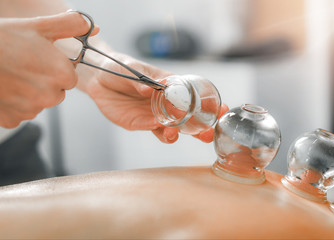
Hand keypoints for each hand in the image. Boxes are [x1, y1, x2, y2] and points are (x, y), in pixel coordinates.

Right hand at [0, 11, 97, 127]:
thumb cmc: (3, 39)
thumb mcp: (39, 26)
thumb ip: (71, 25)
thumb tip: (94, 27)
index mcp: (62, 75)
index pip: (69, 78)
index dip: (54, 68)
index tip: (38, 60)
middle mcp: (50, 96)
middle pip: (55, 92)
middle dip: (43, 82)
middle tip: (22, 66)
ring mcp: (31, 110)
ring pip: (38, 103)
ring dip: (28, 94)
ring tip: (10, 76)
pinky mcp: (12, 120)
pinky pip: (20, 114)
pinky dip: (12, 105)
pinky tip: (3, 89)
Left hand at [84, 53, 227, 142]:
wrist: (98, 78)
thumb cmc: (121, 67)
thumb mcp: (134, 68)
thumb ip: (144, 79)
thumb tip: (152, 88)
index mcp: (171, 87)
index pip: (195, 97)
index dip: (209, 104)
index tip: (223, 109)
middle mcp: (166, 103)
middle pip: (188, 119)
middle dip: (200, 128)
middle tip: (207, 134)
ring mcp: (154, 115)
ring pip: (173, 128)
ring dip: (178, 133)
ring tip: (175, 133)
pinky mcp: (140, 124)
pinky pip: (153, 130)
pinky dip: (159, 131)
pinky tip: (161, 129)